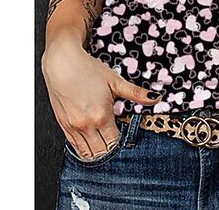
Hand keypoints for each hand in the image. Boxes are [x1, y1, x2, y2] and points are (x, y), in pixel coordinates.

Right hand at [41, 37, 160, 159]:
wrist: (62, 63)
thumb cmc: (87, 70)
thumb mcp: (115, 81)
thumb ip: (136, 93)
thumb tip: (156, 97)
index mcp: (101, 116)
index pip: (115, 145)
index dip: (123, 147)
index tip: (128, 144)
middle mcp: (86, 125)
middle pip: (101, 153)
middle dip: (111, 153)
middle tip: (119, 148)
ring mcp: (73, 127)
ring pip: (87, 154)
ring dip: (98, 155)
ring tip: (107, 150)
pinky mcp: (63, 126)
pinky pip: (74, 148)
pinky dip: (84, 151)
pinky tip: (93, 146)